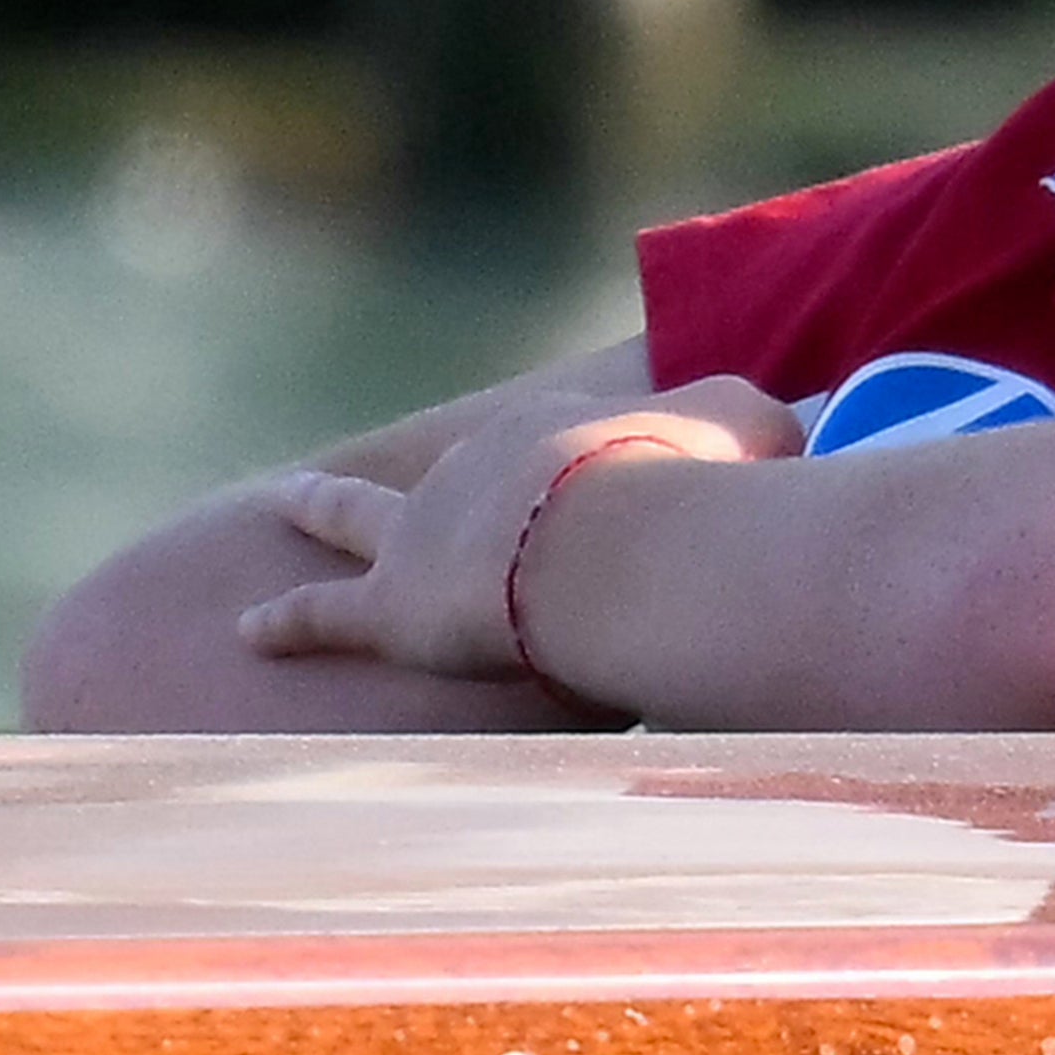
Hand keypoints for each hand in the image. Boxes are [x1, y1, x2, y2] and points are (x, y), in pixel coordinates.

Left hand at [248, 377, 795, 684]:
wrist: (618, 542)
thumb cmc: (695, 493)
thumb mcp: (752, 430)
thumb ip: (764, 424)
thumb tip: (803, 427)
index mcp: (555, 434)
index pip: (554, 448)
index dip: (575, 470)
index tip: (593, 484)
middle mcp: (473, 471)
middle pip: (452, 469)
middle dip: (433, 480)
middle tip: (390, 487)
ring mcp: (423, 533)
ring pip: (358, 517)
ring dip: (321, 509)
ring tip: (290, 502)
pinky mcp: (393, 606)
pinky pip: (326, 612)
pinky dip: (288, 620)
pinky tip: (250, 630)